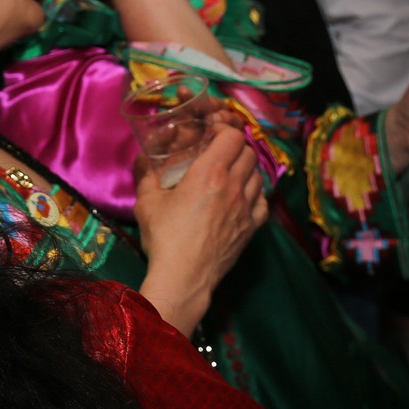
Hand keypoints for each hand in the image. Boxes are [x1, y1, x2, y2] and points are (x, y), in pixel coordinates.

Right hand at [135, 127, 266, 334]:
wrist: (184, 277)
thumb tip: (145, 161)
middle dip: (234, 149)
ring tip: (230, 177)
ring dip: (246, 170)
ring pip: (258, 175)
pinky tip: (241, 200)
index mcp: (209, 173)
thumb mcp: (146, 203)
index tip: (212, 135)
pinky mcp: (252, 227)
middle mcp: (234, 185)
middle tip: (218, 156)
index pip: (232, 136)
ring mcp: (247, 207)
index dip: (224, 131)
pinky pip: (263, 201)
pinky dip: (255, 194)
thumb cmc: (164, 238)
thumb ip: (147, 176)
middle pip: (248, 152)